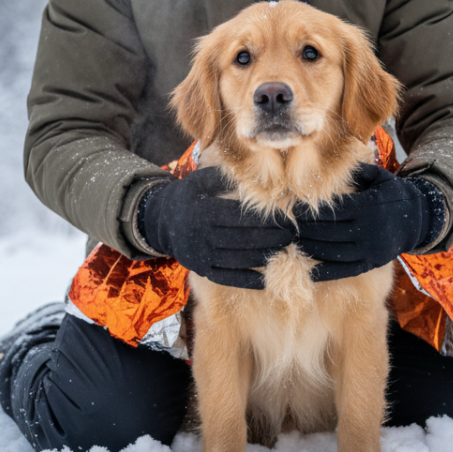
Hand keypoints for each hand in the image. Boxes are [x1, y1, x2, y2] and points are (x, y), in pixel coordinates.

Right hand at [139, 167, 293, 288]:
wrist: (160, 222)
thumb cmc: (187, 196)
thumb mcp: (199, 181)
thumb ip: (223, 177)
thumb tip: (253, 173)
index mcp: (202, 212)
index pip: (240, 217)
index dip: (265, 219)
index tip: (286, 217)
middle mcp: (201, 236)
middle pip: (243, 239)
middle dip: (271, 238)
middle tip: (292, 234)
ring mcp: (201, 256)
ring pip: (239, 259)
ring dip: (265, 256)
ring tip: (286, 250)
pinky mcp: (202, 270)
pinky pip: (230, 277)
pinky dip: (250, 279)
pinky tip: (268, 276)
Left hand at [294, 164, 445, 281]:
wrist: (419, 220)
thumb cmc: (392, 194)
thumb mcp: (378, 176)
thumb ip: (356, 171)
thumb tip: (330, 161)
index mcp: (370, 206)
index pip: (333, 211)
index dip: (311, 211)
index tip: (294, 209)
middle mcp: (370, 230)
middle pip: (329, 232)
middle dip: (305, 229)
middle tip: (286, 226)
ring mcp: (370, 250)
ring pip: (333, 251)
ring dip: (310, 248)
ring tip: (292, 242)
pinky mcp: (371, 264)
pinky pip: (343, 270)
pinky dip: (324, 271)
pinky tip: (307, 269)